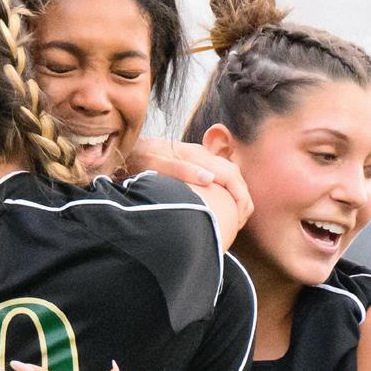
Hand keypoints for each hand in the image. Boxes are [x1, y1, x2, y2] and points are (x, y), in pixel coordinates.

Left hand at [127, 136, 252, 227]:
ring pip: (229, 175)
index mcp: (197, 156)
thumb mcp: (156, 165)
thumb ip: (183, 171)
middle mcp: (202, 155)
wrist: (127, 148)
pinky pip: (219, 177)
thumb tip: (210, 179)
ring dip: (236, 195)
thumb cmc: (138, 158)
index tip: (240, 218)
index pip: (231, 175)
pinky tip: (221, 206)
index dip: (240, 197)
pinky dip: (226, 191)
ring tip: (235, 218)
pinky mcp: (194, 163)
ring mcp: (199, 158)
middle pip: (235, 175)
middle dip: (242, 199)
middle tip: (240, 222)